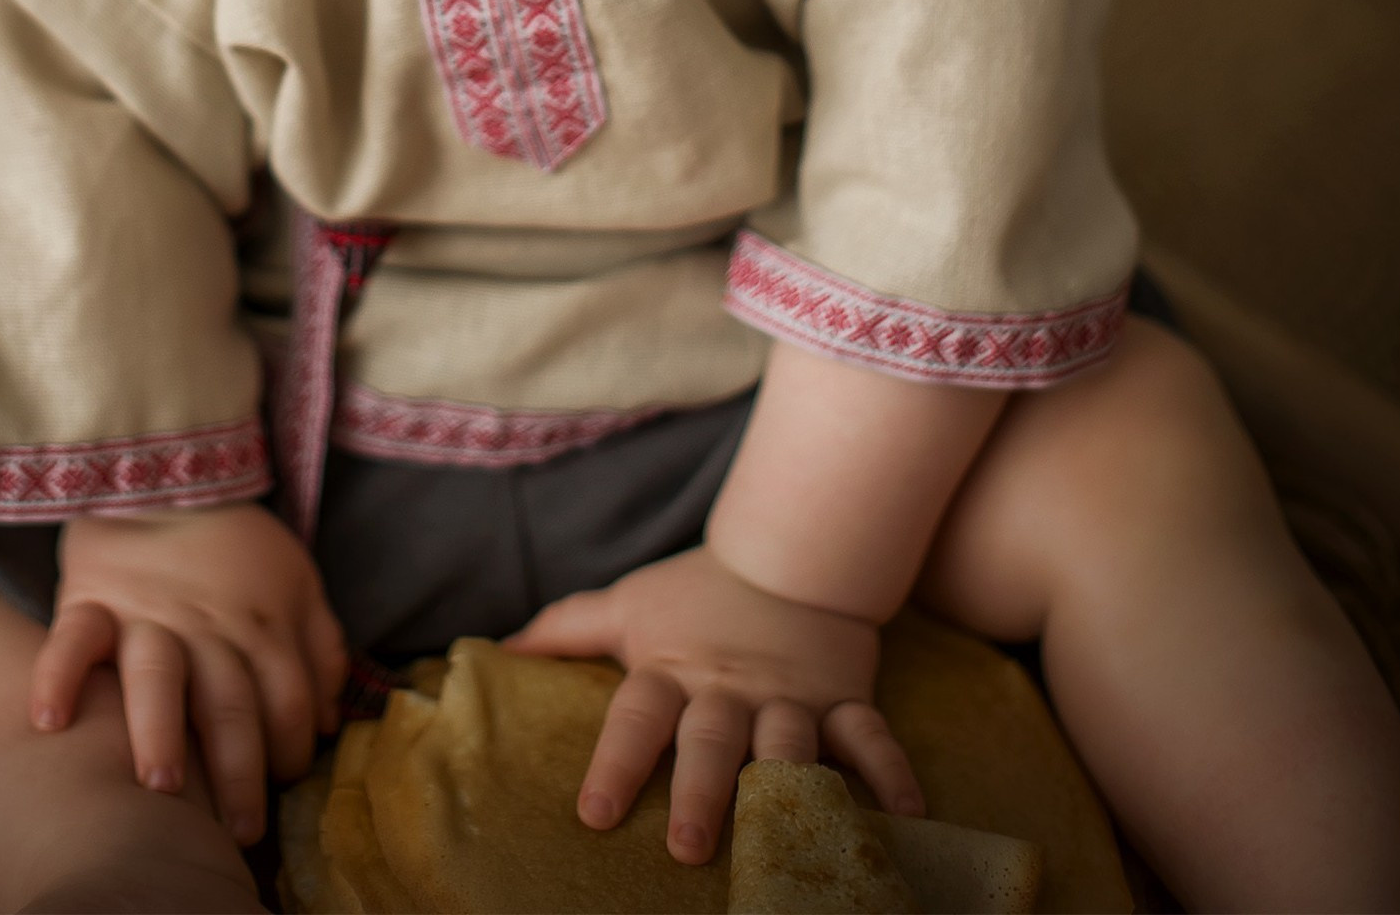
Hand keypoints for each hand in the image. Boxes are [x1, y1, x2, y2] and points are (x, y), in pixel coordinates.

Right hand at [30, 503, 346, 849]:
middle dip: (238, 769)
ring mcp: (146, 617)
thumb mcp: (298, 578)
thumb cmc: (235, 547)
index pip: (287, 700)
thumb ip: (320, 646)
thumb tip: (324, 721)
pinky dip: (57, 675)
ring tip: (162, 783)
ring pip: (157, 676)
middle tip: (240, 829)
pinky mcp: (90, 604)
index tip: (283, 783)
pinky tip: (49, 720)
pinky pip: (71, 640)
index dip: (291, 749)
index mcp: (261, 624)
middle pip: (229, 702)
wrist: (164, 480)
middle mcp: (206, 628)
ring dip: (161, 729)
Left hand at [506, 547, 921, 864]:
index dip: (615, 762)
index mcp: (673, 670)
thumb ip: (567, 630)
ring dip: (788, 788)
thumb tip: (496, 648)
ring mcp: (790, 697)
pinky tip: (904, 818)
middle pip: (711, 740)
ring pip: (788, 744)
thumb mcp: (628, 606)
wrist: (789, 554)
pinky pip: (870, 738)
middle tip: (685, 846)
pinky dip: (890, 774)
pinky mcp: (842, 700)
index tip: (594, 814)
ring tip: (789, 834)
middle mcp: (729, 689)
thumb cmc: (696, 595)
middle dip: (699, 791)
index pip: (636, 717)